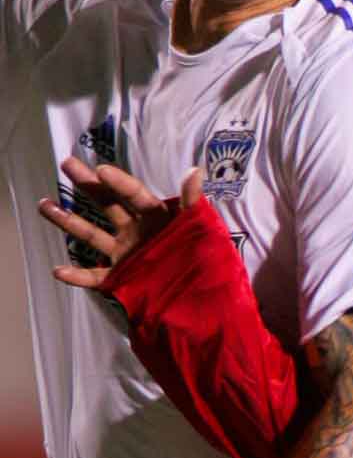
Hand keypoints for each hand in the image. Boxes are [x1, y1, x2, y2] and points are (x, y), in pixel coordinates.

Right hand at [38, 158, 203, 289]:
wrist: (201, 293)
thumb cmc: (204, 254)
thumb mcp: (200, 225)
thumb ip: (193, 200)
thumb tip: (195, 170)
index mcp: (155, 215)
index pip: (133, 193)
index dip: (118, 181)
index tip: (100, 168)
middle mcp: (135, 230)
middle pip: (107, 203)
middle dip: (87, 184)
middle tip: (67, 163)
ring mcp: (124, 253)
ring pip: (91, 235)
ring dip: (67, 221)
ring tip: (44, 204)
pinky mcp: (119, 278)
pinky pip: (93, 276)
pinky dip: (76, 276)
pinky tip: (57, 270)